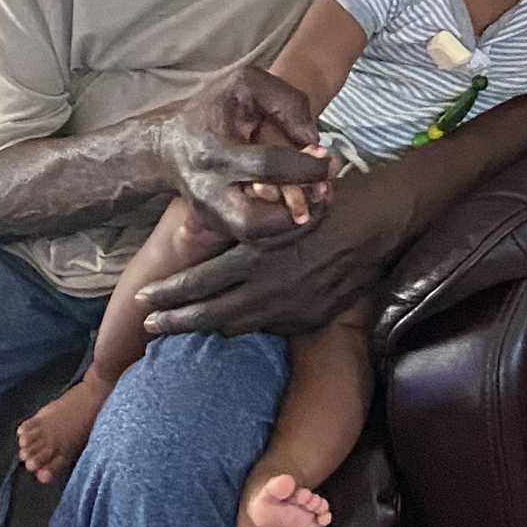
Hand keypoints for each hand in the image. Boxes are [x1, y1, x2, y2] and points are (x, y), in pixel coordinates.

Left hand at [140, 167, 381, 337]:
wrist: (382, 219)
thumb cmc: (325, 199)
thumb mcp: (276, 205)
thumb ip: (244, 229)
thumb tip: (204, 236)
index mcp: (258, 256)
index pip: (201, 284)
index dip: (169, 295)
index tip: (144, 300)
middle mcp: (272, 288)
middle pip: (212, 315)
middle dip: (177, 321)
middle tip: (149, 326)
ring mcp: (294, 309)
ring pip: (239, 327)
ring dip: (210, 326)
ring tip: (187, 325)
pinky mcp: (313, 318)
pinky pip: (272, 326)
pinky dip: (251, 322)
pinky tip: (238, 320)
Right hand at [158, 66, 328, 241]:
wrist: (168, 145)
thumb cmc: (212, 108)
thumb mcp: (246, 84)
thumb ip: (286, 102)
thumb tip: (313, 141)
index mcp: (214, 150)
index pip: (266, 166)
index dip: (304, 164)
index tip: (324, 155)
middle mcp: (207, 190)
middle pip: (253, 221)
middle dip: (296, 210)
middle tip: (323, 192)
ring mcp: (210, 215)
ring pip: (257, 238)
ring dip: (296, 225)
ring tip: (319, 201)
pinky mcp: (216, 228)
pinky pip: (257, 239)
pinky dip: (285, 229)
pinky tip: (303, 207)